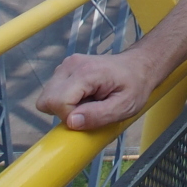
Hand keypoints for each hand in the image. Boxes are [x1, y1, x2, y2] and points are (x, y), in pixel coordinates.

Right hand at [35, 50, 159, 130]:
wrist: (139, 66)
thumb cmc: (135, 85)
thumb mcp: (125, 106)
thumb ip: (98, 115)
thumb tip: (71, 122)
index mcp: (86, 72)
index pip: (58, 101)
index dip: (70, 116)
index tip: (89, 114)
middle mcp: (71, 65)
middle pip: (47, 100)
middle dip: (64, 112)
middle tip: (89, 108)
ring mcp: (66, 65)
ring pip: (48, 97)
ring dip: (65, 106)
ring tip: (89, 100)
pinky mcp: (65, 69)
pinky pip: (53, 92)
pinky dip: (65, 99)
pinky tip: (85, 95)